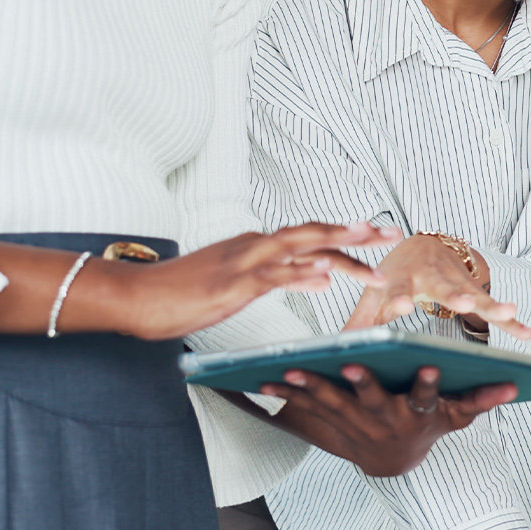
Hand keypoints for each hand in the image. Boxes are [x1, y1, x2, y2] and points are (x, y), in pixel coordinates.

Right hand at [110, 222, 398, 340]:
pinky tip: (323, 277)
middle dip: (357, 234)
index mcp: (257, 245)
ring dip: (340, 250)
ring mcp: (243, 262)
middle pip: (315, 233)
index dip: (347, 233)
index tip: (378, 234)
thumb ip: (277, 275)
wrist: (137, 296)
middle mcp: (255, 245)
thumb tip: (317, 273)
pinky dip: (300, 273)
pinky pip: (272, 275)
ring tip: (373, 254)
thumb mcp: (238, 283)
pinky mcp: (231, 283)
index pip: (310, 235)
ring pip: (300, 248)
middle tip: (393, 235)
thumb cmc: (182, 294)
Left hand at [241, 364, 515, 476]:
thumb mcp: (456, 416)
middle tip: (351, 365)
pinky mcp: (329, 424)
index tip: (430, 367)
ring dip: (311, 387)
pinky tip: (263, 377)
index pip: (427, 398)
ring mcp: (354, 425)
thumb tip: (515, 384)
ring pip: (332, 404)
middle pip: (372, 401)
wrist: (392, 464)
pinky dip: (285, 394)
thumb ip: (481, 399)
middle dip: (361, 384)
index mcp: (417, 413)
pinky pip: (305, 408)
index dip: (429, 385)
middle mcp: (385, 421)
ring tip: (292, 368)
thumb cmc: (427, 427)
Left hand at [343, 233, 530, 339]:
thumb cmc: (390, 279)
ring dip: (491, 302)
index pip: (395, 291)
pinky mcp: (474, 290)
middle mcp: (428, 279)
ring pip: (474, 293)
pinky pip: (493, 307)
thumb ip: (357, 325)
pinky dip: (511, 320)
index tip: (402, 305)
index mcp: (397, 282)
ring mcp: (454, 283)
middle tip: (460, 301)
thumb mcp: (372, 298)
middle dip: (452, 293)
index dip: (398, 299)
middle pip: (440, 288)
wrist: (421, 246)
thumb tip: (327, 355)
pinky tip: (528, 332)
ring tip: (509, 312)